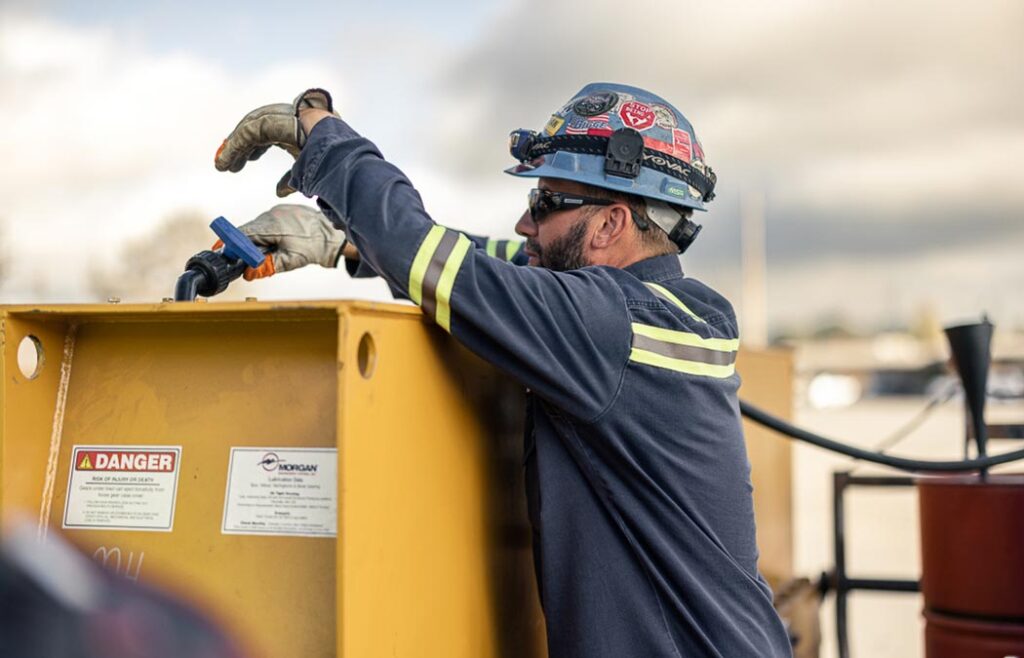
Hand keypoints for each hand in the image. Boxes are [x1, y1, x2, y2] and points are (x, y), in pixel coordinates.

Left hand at [214, 89, 337, 196]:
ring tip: (223, 166)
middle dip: (241, 144)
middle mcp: (294, 117)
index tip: (246, 160)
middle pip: (259, 124)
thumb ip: (292, 179)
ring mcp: (287, 115)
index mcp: (303, 126)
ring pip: (253, 126)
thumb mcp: (309, 175)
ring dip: (235, 147)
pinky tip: (227, 162)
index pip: (272, 130)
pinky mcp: (279, 120)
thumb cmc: (336, 169)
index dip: (255, 145)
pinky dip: (236, 147)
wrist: (345, 161)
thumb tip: (278, 191)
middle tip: (227, 163)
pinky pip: (251, 132)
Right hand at [214, 204, 346, 279]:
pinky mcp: (284, 212)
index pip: (242, 233)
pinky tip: (277, 243)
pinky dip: (267, 235)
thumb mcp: (291, 261)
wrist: (334, 235)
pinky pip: (268, 223)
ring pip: (259, 227)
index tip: (222, 251)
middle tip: (243, 260)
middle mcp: (273, 214)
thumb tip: (248, 273)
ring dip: (258, 241)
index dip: (230, 243)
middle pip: (248, 231)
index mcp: (272, 225)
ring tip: (270, 252)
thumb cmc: (316, 246)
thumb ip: (268, 266)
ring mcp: (278, 211)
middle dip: (245, 246)